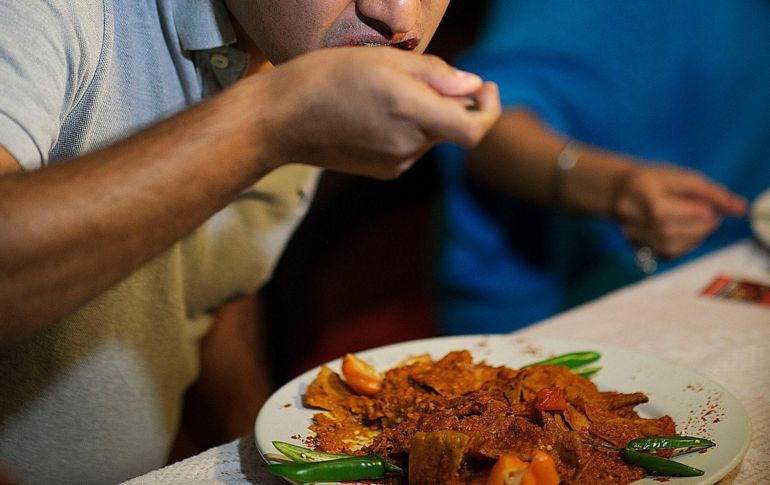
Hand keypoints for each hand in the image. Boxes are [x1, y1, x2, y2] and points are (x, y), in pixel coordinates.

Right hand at [248, 47, 499, 178]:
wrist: (281, 121)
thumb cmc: (325, 79)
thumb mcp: (383, 61)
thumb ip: (435, 74)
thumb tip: (473, 85)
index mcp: (411, 113)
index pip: (474, 129)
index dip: (490, 109)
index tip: (485, 87)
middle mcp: (409, 145)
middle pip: (451, 126)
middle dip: (450, 101)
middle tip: (420, 74)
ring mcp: (396, 163)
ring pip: (431, 135)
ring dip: (426, 113)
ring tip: (386, 91)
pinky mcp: (383, 171)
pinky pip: (412, 147)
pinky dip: (409, 128)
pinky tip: (376, 112)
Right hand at [611, 164, 746, 257]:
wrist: (619, 190)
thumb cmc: (654, 179)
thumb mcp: (683, 177)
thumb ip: (712, 193)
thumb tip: (741, 209)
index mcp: (644, 197)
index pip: (674, 212)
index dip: (699, 210)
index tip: (709, 204)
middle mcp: (634, 220)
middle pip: (672, 232)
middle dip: (700, 226)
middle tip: (710, 216)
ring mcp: (634, 236)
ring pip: (671, 247)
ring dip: (695, 238)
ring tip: (700, 224)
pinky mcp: (638, 248)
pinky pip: (667, 254)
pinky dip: (685, 246)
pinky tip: (687, 233)